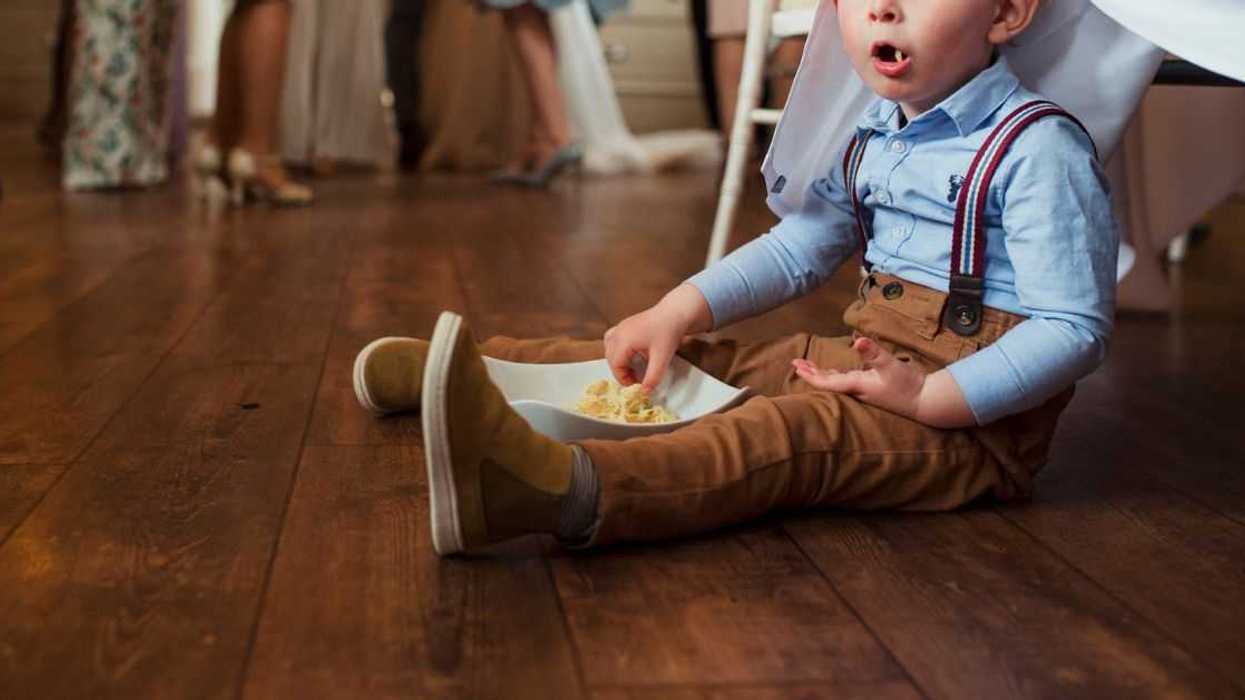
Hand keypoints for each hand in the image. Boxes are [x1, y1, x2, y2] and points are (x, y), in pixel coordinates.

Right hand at [604, 284, 711, 390]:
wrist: (675, 313)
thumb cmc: (668, 333)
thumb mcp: (662, 358)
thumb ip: (653, 377)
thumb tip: (645, 392)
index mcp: (624, 341)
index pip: (616, 365)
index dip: (623, 378)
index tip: (636, 385)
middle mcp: (619, 332)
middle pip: (610, 358)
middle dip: (621, 371)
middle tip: (635, 379)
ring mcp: (621, 327)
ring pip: (609, 348)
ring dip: (617, 360)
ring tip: (631, 367)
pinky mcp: (625, 325)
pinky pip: (613, 339)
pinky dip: (617, 350)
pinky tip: (630, 354)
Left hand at [792, 337, 924, 419]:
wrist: (926, 402)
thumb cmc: (908, 384)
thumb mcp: (891, 365)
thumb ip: (874, 353)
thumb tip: (858, 340)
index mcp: (856, 384)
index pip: (826, 381)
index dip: (810, 374)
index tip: (796, 367)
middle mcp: (856, 389)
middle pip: (827, 381)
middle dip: (811, 372)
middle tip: (795, 364)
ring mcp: (864, 390)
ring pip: (836, 381)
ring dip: (821, 373)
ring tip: (808, 367)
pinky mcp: (871, 389)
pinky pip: (847, 381)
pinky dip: (835, 375)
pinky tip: (834, 372)